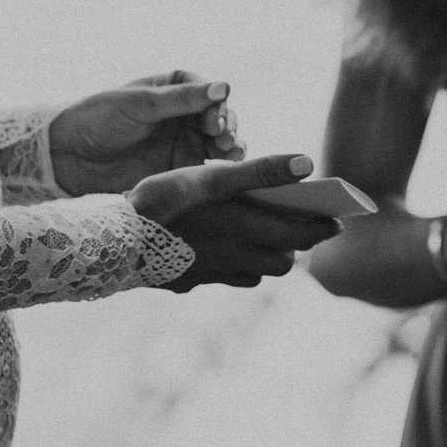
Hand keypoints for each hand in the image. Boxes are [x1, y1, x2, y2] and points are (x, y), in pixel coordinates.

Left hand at [49, 70, 242, 197]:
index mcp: (174, 89)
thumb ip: (182, 99)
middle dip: (227, 127)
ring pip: (219, 142)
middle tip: (222, 140)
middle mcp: (183, 115)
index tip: (213, 121)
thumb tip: (224, 87)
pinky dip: (218, 167)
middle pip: (220, 118)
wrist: (67, 157)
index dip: (217, 106)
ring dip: (231, 146)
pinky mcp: (177, 169)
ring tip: (231, 154)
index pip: (209, 93)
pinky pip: (205, 168)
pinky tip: (225, 169)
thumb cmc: (98, 119)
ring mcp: (182, 142)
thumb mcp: (139, 104)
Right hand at [131, 153, 341, 291]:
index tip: (337, 221)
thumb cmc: (161, 202)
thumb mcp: (209, 179)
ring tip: (264, 234)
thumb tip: (309, 164)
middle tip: (300, 225)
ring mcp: (211, 275)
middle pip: (282, 261)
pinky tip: (224, 248)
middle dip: (295, 245)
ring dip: (266, 256)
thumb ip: (260, 171)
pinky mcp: (188, 282)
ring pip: (255, 272)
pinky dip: (235, 266)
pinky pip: (225, 278)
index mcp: (245, 232)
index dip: (323, 228)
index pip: (301, 236)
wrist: (109, 243)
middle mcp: (234, 259)